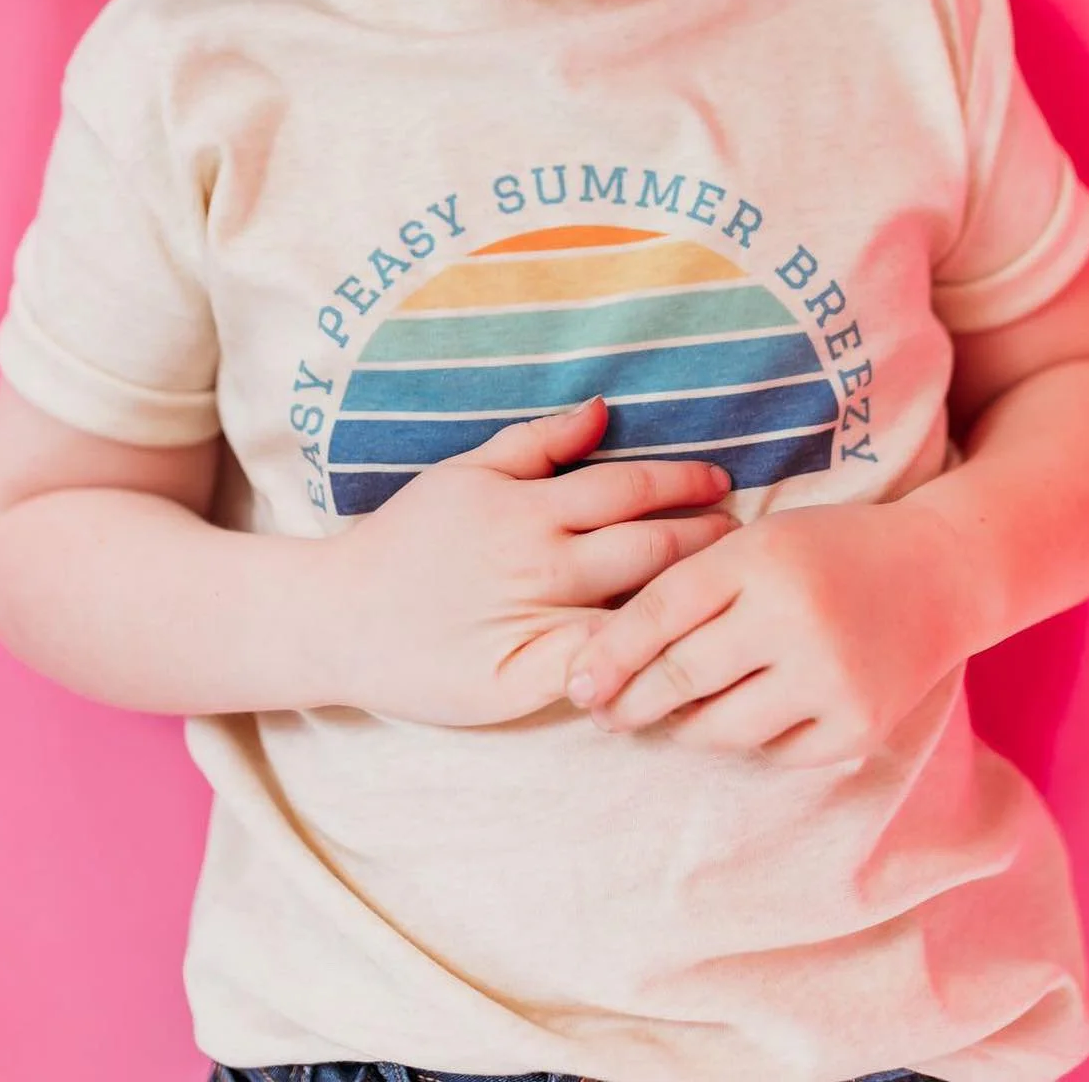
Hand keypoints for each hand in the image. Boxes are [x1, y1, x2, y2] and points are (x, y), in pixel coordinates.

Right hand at [327, 396, 738, 726]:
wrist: (343, 615)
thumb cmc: (409, 537)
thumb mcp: (466, 472)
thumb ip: (537, 441)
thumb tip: (603, 408)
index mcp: (528, 507)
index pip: (630, 489)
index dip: (685, 484)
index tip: (722, 485)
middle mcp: (537, 562)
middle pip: (647, 548)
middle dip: (706, 540)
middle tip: (745, 536)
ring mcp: (532, 623)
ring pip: (633, 608)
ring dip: (689, 596)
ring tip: (729, 588)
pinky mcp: (523, 679)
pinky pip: (599, 668)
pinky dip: (642, 659)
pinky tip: (681, 652)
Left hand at [560, 498, 969, 759]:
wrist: (940, 574)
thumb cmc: (829, 550)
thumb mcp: (758, 542)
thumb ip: (692, 585)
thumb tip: (611, 660)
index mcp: (760, 558)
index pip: (660, 611)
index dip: (608, 653)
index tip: (576, 683)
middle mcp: (793, 618)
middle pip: (682, 675)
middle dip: (630, 702)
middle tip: (603, 712)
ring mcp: (829, 679)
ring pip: (722, 728)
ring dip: (680, 728)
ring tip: (659, 719)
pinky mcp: (856, 726)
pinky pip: (773, 752)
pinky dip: (744, 741)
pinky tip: (731, 722)